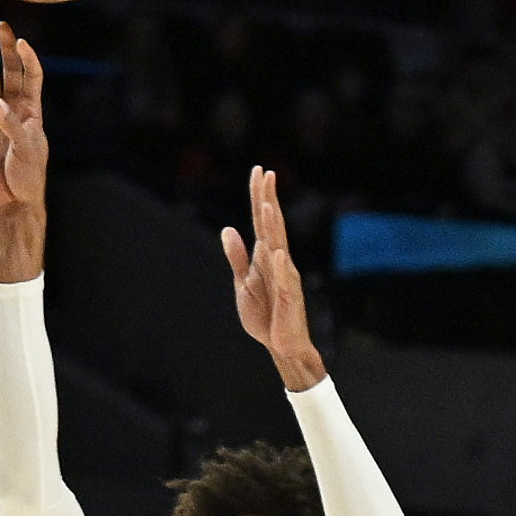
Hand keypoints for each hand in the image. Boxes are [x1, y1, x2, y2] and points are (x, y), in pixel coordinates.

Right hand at [0, 21, 47, 219]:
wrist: (12, 196)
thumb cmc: (27, 174)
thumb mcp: (26, 149)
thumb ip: (13, 125)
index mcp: (31, 109)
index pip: (31, 76)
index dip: (28, 58)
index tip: (22, 43)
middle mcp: (12, 107)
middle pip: (10, 71)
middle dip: (6, 48)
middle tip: (1, 26)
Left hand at [220, 168, 324, 389]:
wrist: (281, 344)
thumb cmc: (265, 314)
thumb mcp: (244, 283)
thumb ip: (237, 257)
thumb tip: (228, 230)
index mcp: (266, 257)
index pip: (262, 221)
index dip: (259, 196)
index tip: (259, 171)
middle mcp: (278, 261)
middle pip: (272, 226)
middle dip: (268, 199)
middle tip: (265, 172)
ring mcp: (285, 278)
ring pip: (279, 247)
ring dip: (274, 227)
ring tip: (268, 205)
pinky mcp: (287, 298)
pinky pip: (284, 281)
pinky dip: (280, 267)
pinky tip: (277, 252)